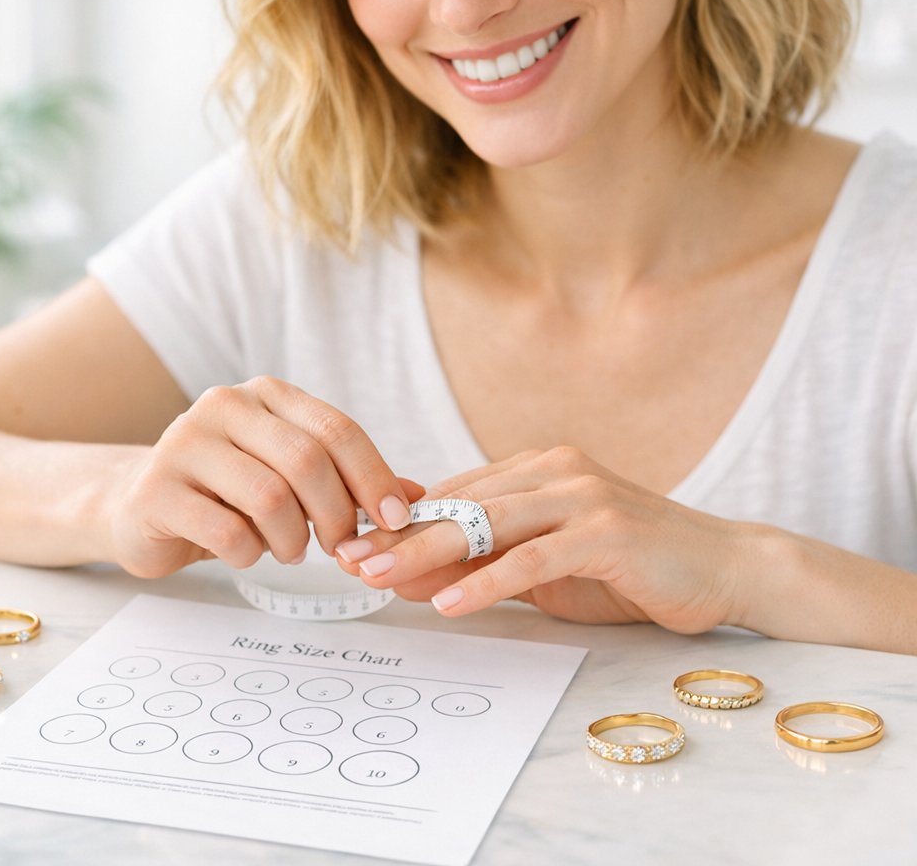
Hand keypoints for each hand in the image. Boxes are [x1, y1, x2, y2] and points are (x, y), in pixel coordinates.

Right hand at [107, 376, 421, 577]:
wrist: (138, 505)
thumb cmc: (229, 492)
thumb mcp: (291, 479)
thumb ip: (348, 481)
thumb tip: (414, 496)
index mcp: (267, 396)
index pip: (336, 429)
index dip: (374, 477)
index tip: (397, 520)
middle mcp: (224, 406)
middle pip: (306, 460)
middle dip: (338, 514)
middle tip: (342, 547)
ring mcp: (184, 444)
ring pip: (269, 496)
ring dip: (293, 539)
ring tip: (291, 551)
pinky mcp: (155, 490)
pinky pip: (226, 531)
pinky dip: (250, 554)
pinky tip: (247, 553)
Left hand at [335, 448, 745, 633]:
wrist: (721, 567)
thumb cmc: (630, 567)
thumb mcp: (547, 565)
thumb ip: (487, 562)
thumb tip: (410, 575)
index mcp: (537, 467)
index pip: (455, 495)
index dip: (401, 523)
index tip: (356, 547)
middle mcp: (555, 469)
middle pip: (460, 505)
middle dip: (398, 535)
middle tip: (348, 559)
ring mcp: (582, 495)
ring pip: (486, 525)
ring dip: (425, 554)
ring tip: (378, 578)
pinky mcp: (606, 530)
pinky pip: (532, 558)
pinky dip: (486, 581)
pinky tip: (447, 602)